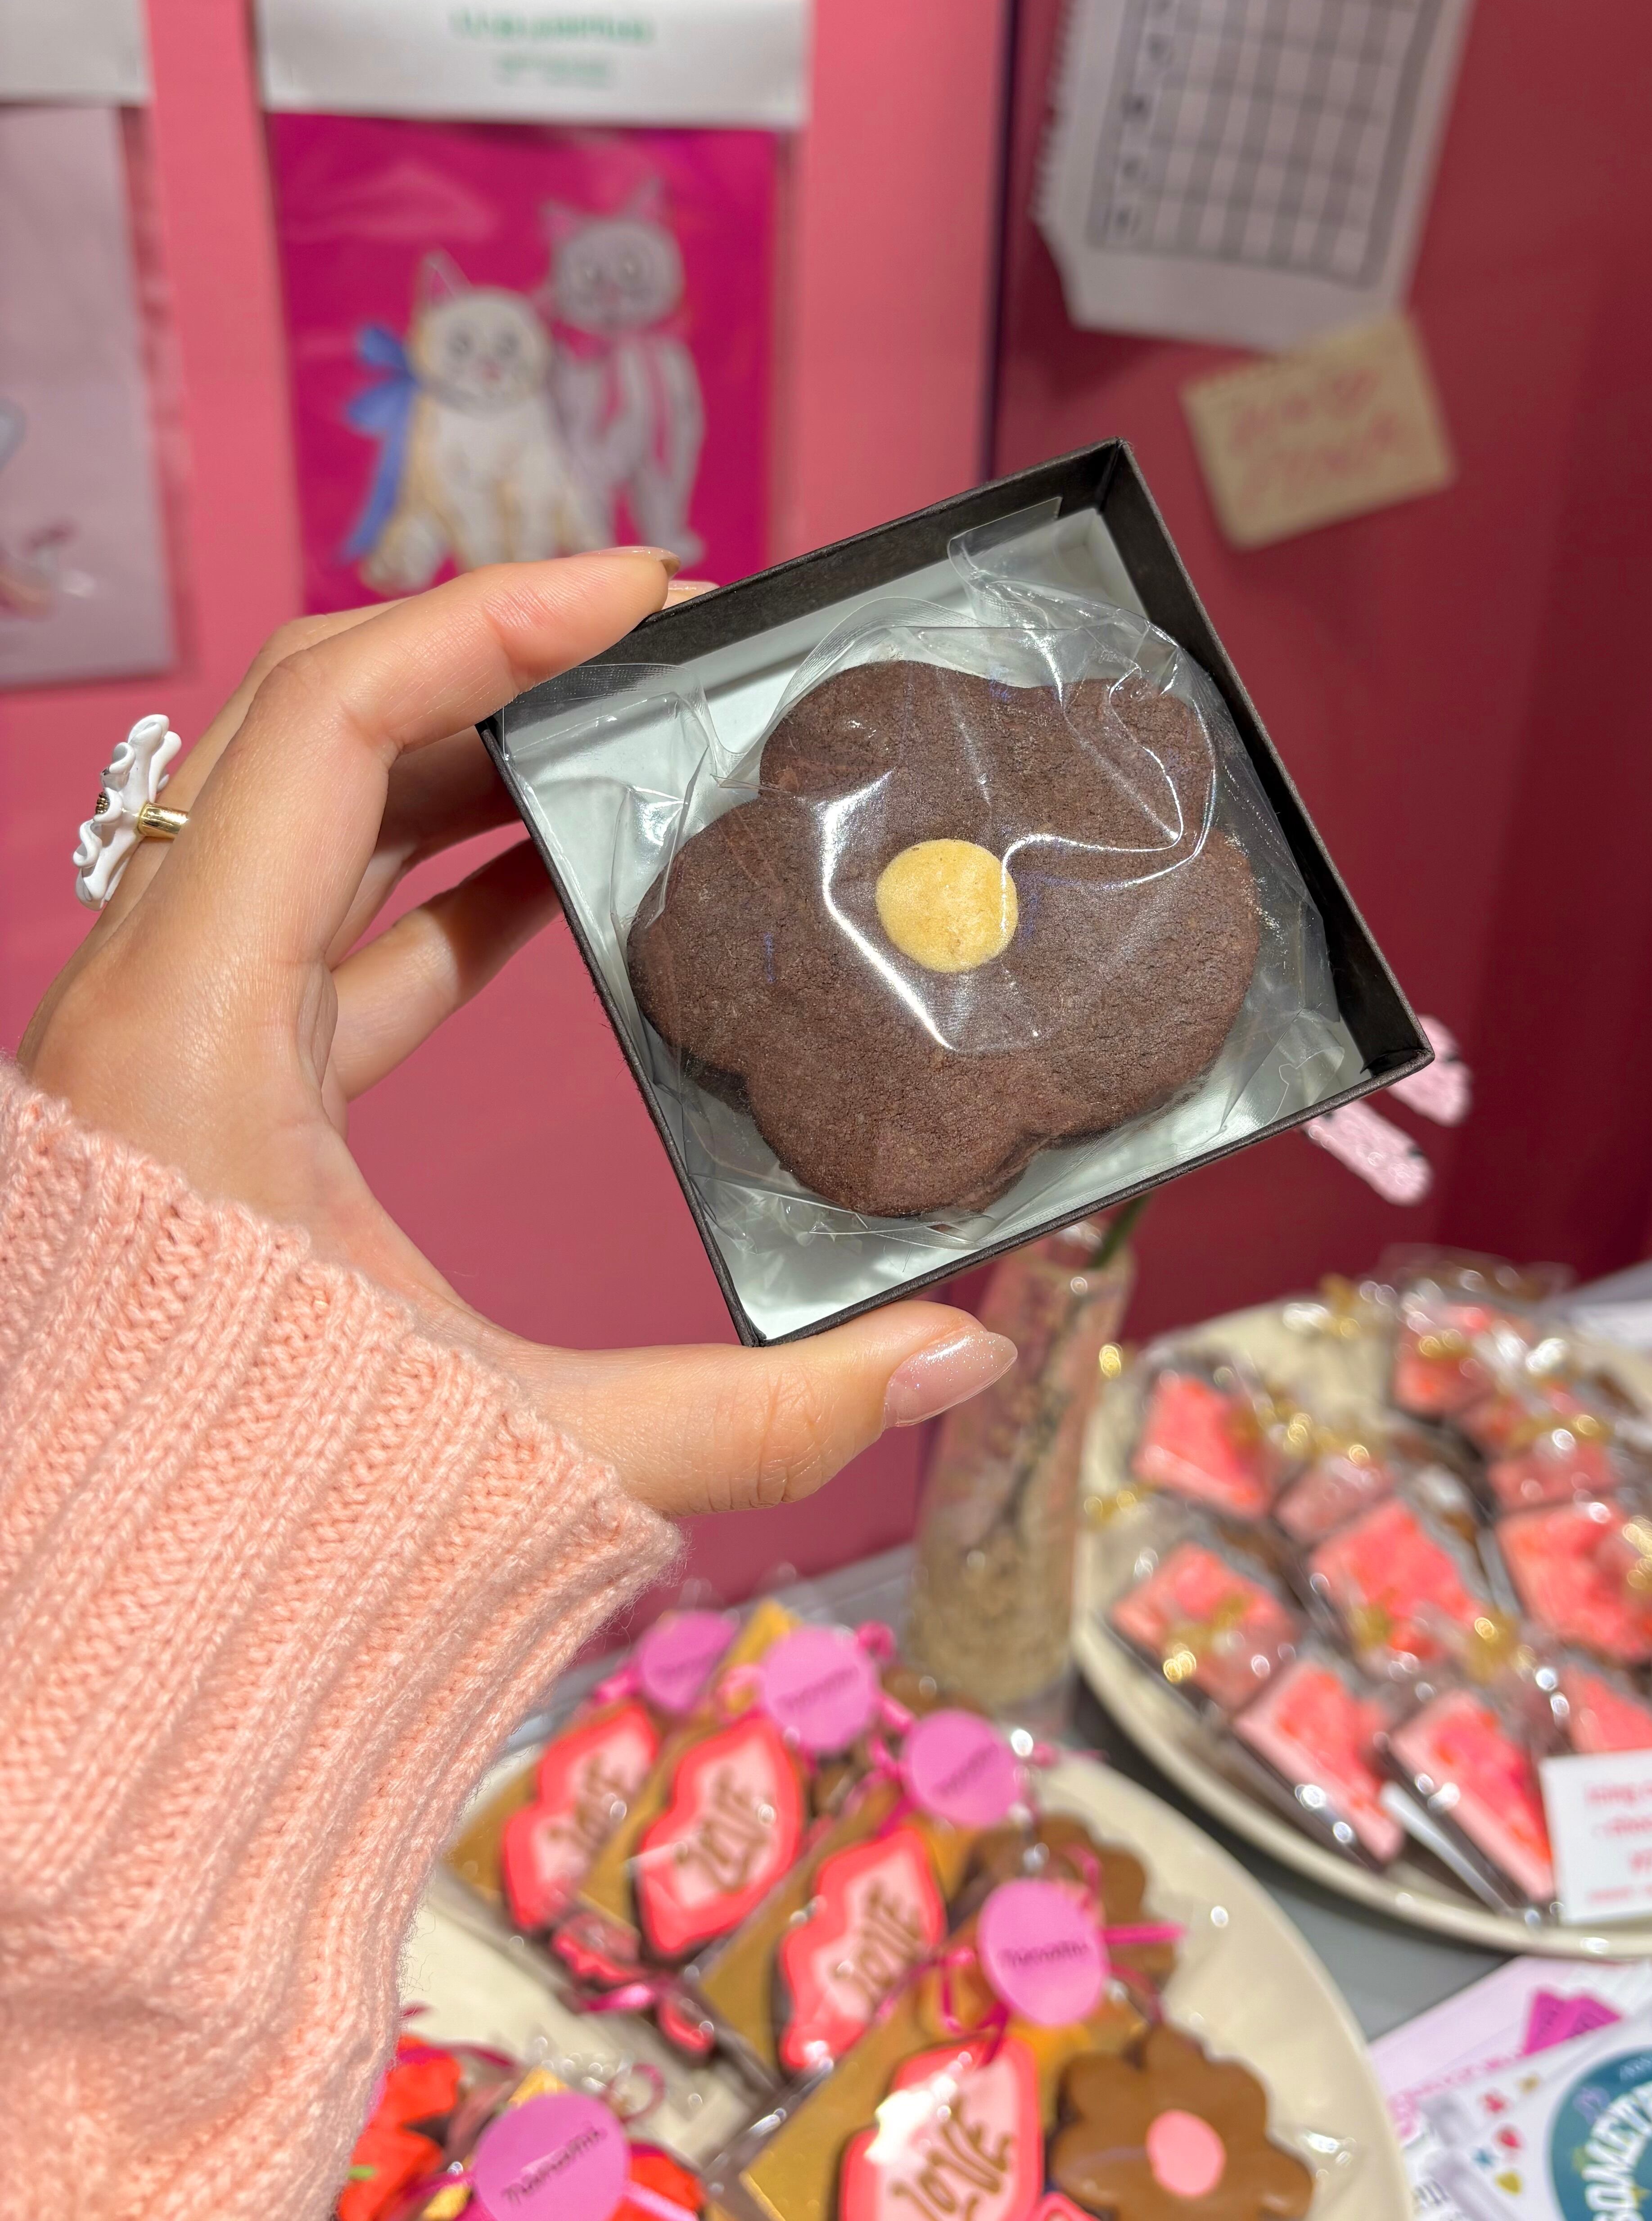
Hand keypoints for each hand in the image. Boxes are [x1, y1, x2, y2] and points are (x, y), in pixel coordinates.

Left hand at [19, 555, 1014, 1512]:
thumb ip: (761, 1411)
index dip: (491, 619)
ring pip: (316, 819)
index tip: (646, 585)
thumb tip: (960, 1359)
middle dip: (497, 657)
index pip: (329, 718)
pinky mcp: (211, 1091)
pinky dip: (447, 875)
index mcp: (190, 1032)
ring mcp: (173, 1042)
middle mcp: (154, 1003)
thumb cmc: (255, 1541)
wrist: (89, 1668)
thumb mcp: (528, 1452)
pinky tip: (562, 876)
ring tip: (633, 733)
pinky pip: (329, 928)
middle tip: (665, 639)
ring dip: (477, 756)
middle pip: (313, 726)